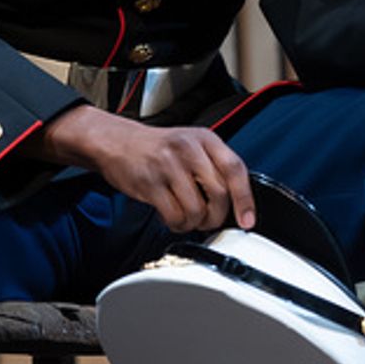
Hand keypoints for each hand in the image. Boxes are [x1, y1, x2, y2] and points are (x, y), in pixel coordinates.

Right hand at [37, 106, 256, 232]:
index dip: (245, 199)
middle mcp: (188, 149)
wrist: (117, 141)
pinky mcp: (150, 183)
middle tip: (209, 220)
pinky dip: (177, 225)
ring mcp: (168, 165)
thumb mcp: (192, 145)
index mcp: (205, 138)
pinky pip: (174, 216)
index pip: (235, 168)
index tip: (247, 220)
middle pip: (219, 194)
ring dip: (194, 223)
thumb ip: (214, 166)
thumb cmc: (158, 148)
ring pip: (196, 209)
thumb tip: (239, 202)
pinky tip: (172, 218)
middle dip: (217, 216)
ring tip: (187, 218)